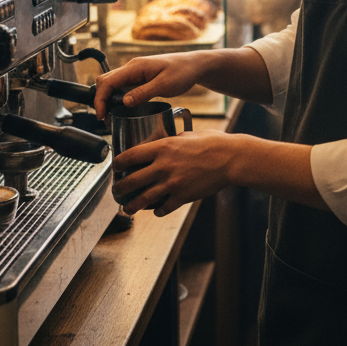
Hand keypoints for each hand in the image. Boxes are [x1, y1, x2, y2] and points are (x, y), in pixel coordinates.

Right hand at [93, 53, 200, 117]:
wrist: (194, 65)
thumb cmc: (182, 72)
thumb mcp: (165, 85)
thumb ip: (143, 93)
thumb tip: (123, 102)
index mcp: (135, 67)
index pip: (108, 81)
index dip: (100, 99)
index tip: (101, 116)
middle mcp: (132, 68)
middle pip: (105, 81)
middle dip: (100, 99)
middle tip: (105, 118)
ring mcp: (135, 72)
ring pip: (112, 84)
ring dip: (108, 99)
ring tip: (111, 116)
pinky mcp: (140, 78)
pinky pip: (122, 86)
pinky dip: (117, 97)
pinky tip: (122, 109)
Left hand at [112, 130, 233, 215]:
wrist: (231, 159)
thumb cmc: (213, 143)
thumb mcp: (188, 135)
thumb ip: (172, 140)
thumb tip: (165, 142)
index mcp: (163, 147)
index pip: (130, 156)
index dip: (118, 163)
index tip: (115, 167)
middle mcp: (163, 166)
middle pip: (131, 181)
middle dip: (119, 189)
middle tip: (117, 191)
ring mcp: (172, 183)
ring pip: (142, 199)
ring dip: (131, 206)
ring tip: (127, 208)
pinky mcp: (182, 196)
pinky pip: (162, 208)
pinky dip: (157, 210)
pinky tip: (156, 210)